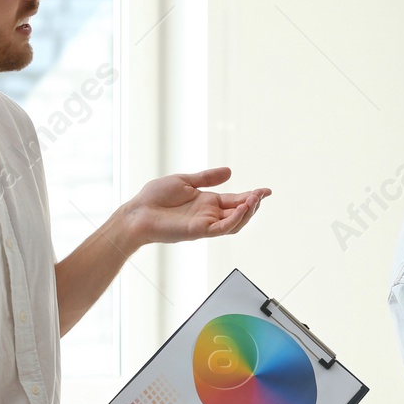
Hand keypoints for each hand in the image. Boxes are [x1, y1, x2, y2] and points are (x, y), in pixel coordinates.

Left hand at [123, 167, 270, 245]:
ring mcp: (205, 224)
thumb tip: (229, 171)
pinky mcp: (198, 231)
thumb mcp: (185, 180)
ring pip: (234, 223)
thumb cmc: (155, 197)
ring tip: (255, 200)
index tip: (266, 191)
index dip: (251, 196)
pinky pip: (222, 228)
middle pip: (239, 213)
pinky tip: (242, 208)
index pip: (235, 200)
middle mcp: (209, 215)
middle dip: (253, 204)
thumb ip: (207, 178)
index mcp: (207, 202)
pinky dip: (235, 219)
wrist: (137, 211)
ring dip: (247, 212)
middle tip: (262, 194)